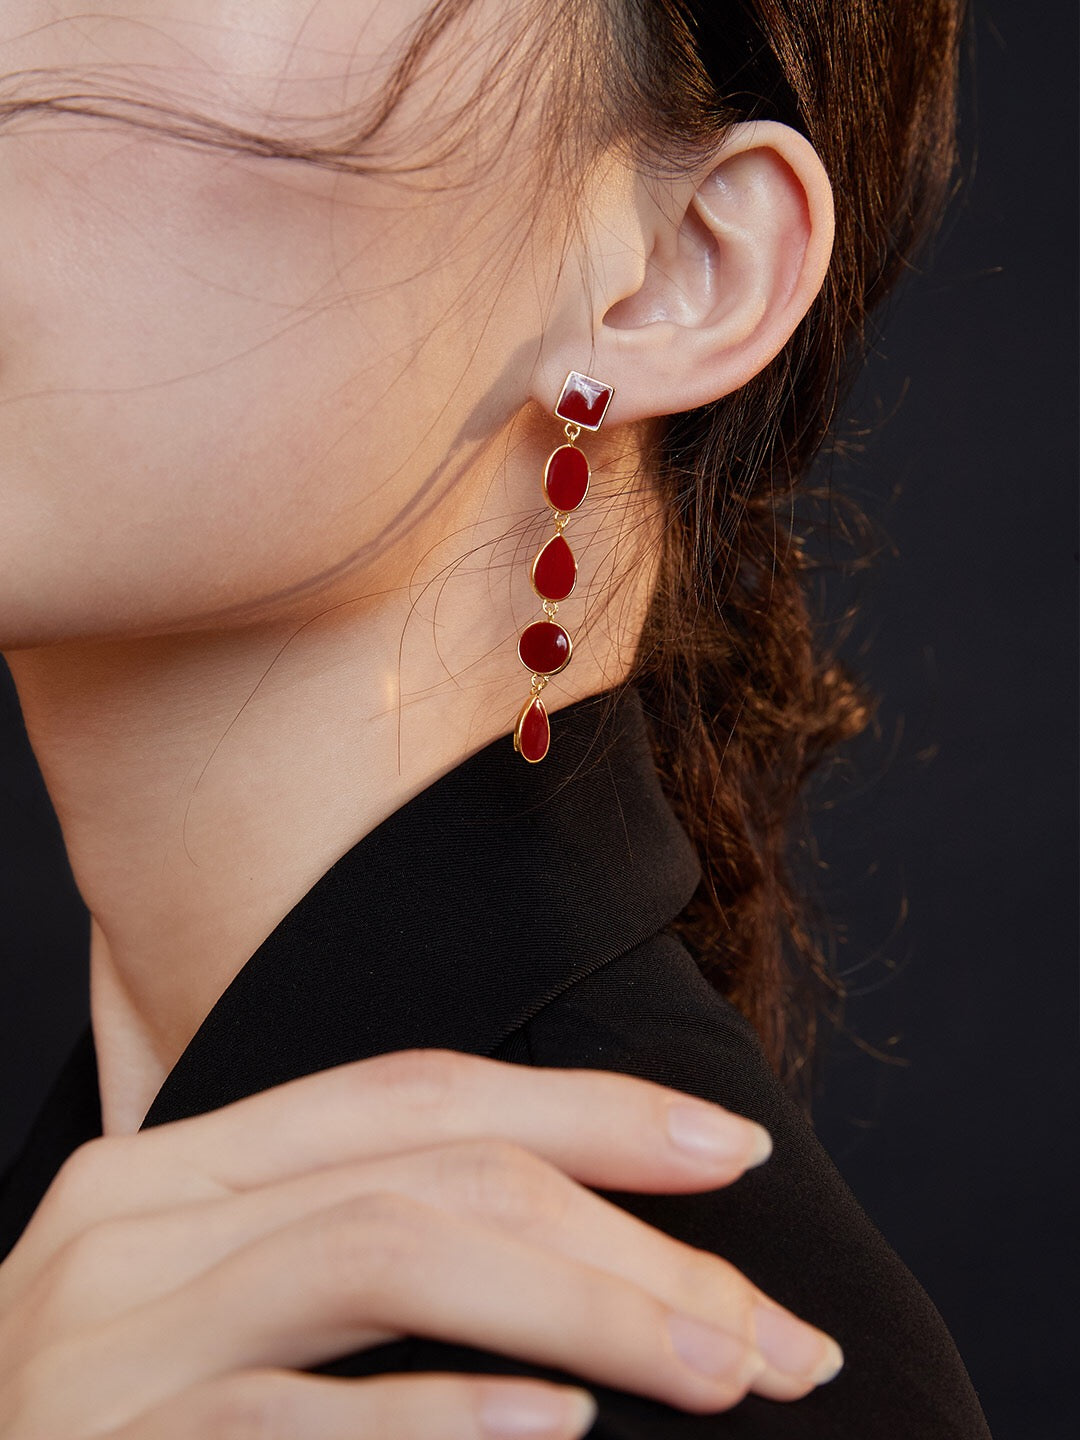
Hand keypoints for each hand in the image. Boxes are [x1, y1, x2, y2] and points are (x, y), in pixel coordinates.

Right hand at [0, 1048, 842, 1437]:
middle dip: (628, 1231)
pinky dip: (434, 1413)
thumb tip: (558, 1246)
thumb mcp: (207, 1308)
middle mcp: (134, 1220)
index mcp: (175, 1169)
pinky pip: (287, 1417)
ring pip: (389, 1250)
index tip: (727, 1148)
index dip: (586, 1107)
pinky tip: (554, 1427)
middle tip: (777, 1326)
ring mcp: (104, 1336)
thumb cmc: (106, 1425)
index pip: (413, 1091)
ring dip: (585, 1307)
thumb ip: (337, 1251)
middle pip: (430, 1165)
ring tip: (722, 1369)